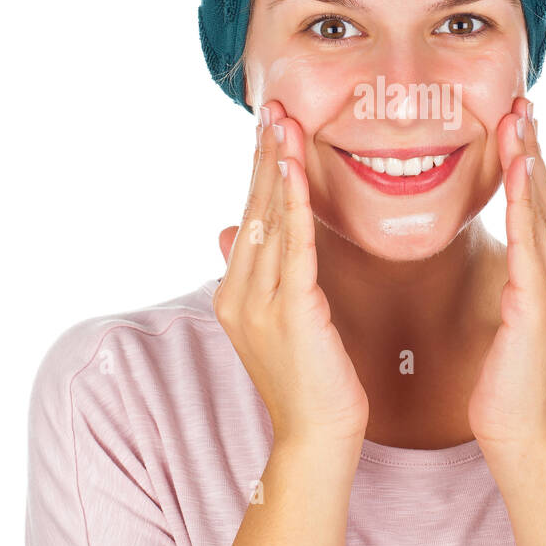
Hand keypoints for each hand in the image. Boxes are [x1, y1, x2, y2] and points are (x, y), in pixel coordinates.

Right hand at [213, 100, 369, 450]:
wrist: (319, 439)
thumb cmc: (311, 384)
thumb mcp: (276, 322)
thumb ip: (258, 275)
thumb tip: (227, 231)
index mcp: (236, 293)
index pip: (249, 217)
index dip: (259, 170)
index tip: (267, 128)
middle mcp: (239, 292)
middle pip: (253, 208)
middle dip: (263, 155)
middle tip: (272, 105)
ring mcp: (259, 302)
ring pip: (269, 218)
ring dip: (276, 164)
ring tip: (282, 120)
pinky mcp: (291, 310)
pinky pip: (293, 244)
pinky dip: (294, 201)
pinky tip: (296, 167)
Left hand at [468, 96, 545, 454]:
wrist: (523, 438)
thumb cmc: (517, 384)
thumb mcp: (539, 319)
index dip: (542, 164)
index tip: (526, 123)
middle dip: (537, 149)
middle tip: (521, 102)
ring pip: (545, 213)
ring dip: (531, 162)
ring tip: (518, 119)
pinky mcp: (537, 307)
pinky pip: (529, 243)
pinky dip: (526, 202)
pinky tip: (519, 169)